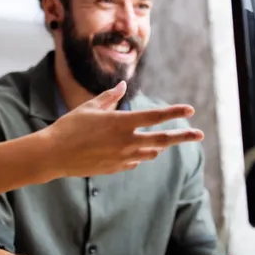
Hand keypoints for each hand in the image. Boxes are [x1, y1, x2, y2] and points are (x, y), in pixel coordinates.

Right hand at [46, 82, 203, 176]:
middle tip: (200, 135)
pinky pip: (135, 161)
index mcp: (121, 122)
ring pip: (151, 152)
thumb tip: (122, 86)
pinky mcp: (115, 168)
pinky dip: (140, 155)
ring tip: (166, 141)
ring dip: (160, 145)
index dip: (174, 112)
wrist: (54, 155)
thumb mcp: (90, 107)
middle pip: (162, 139)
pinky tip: (137, 152)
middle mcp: (126, 141)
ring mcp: (122, 158)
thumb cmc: (69, 126)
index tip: (189, 109)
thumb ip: (110, 97)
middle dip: (183, 136)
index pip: (155, 116)